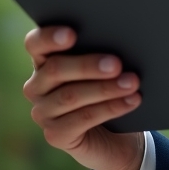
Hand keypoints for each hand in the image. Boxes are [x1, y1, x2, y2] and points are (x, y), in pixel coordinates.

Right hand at [23, 26, 144, 169]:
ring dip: (105, 88)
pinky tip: (131, 100)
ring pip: (71, 96)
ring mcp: (43, 112)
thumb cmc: (109, 87)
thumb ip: (103, 52)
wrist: (115, 134)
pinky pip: (83, 119)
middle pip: (55, 69)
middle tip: (117, 64)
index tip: (72, 34)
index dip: (50, 37)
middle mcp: (37, 86)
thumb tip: (121, 39)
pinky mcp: (55, 135)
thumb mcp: (105, 68)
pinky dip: (111, 108)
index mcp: (45, 60)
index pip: (36, 43)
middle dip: (88, 65)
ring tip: (132, 82)